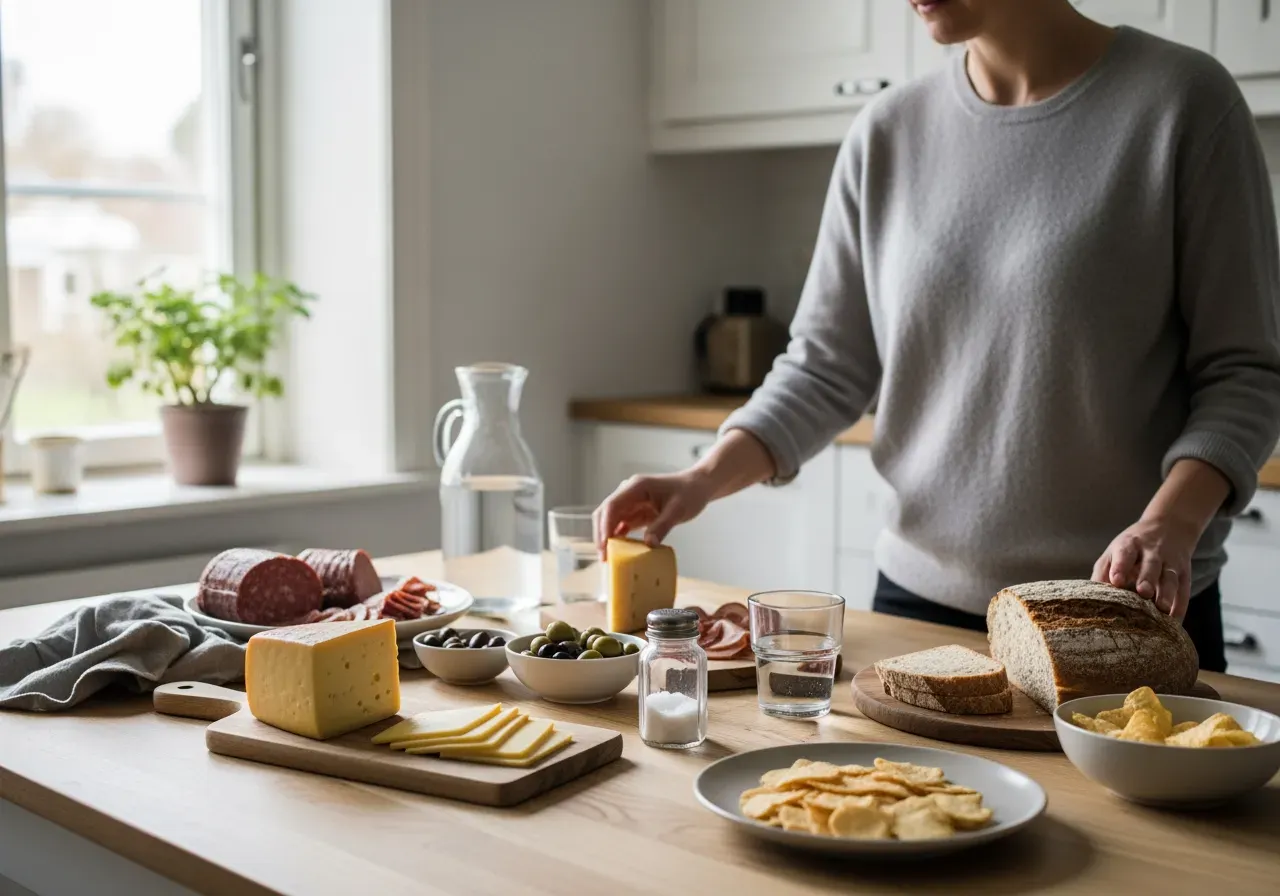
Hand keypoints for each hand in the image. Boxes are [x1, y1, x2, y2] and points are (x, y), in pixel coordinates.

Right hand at [592, 471, 714, 553]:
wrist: (697, 487)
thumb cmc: (689, 493)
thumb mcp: (678, 510)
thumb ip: (662, 526)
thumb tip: (648, 544)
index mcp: (636, 487)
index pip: (612, 505)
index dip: (605, 525)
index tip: (604, 545)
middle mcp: (629, 493)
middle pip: (606, 513)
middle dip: (602, 534)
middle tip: (604, 557)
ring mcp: (631, 502)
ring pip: (610, 520)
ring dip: (608, 538)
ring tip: (608, 558)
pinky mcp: (636, 512)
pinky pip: (621, 525)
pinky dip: (618, 538)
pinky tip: (619, 552)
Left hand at [1092, 517, 1195, 617]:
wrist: (1169, 527)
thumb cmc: (1132, 547)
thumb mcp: (1115, 551)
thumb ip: (1103, 572)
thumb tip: (1091, 598)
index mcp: (1130, 545)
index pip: (1125, 553)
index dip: (1120, 566)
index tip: (1116, 580)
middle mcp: (1153, 552)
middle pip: (1151, 565)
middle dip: (1147, 578)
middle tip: (1143, 593)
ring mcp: (1171, 562)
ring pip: (1170, 578)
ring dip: (1167, 593)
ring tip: (1161, 608)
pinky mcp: (1185, 573)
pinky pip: (1184, 591)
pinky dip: (1180, 607)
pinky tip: (1174, 621)